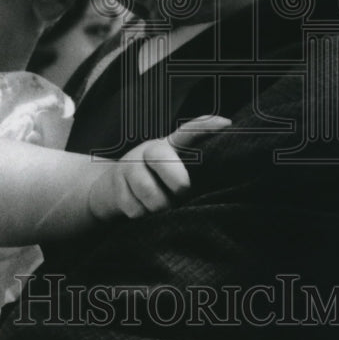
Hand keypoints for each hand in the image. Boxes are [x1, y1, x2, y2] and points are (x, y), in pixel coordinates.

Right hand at [88, 115, 230, 221]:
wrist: (112, 188)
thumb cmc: (156, 181)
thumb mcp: (172, 170)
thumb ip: (190, 168)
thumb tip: (216, 172)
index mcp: (169, 146)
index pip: (188, 132)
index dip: (206, 127)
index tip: (225, 124)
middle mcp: (149, 151)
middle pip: (162, 158)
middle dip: (177, 181)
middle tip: (181, 192)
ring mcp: (130, 166)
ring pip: (149, 192)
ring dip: (159, 206)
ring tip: (162, 206)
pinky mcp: (116, 185)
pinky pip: (135, 209)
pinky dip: (142, 215)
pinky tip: (142, 208)